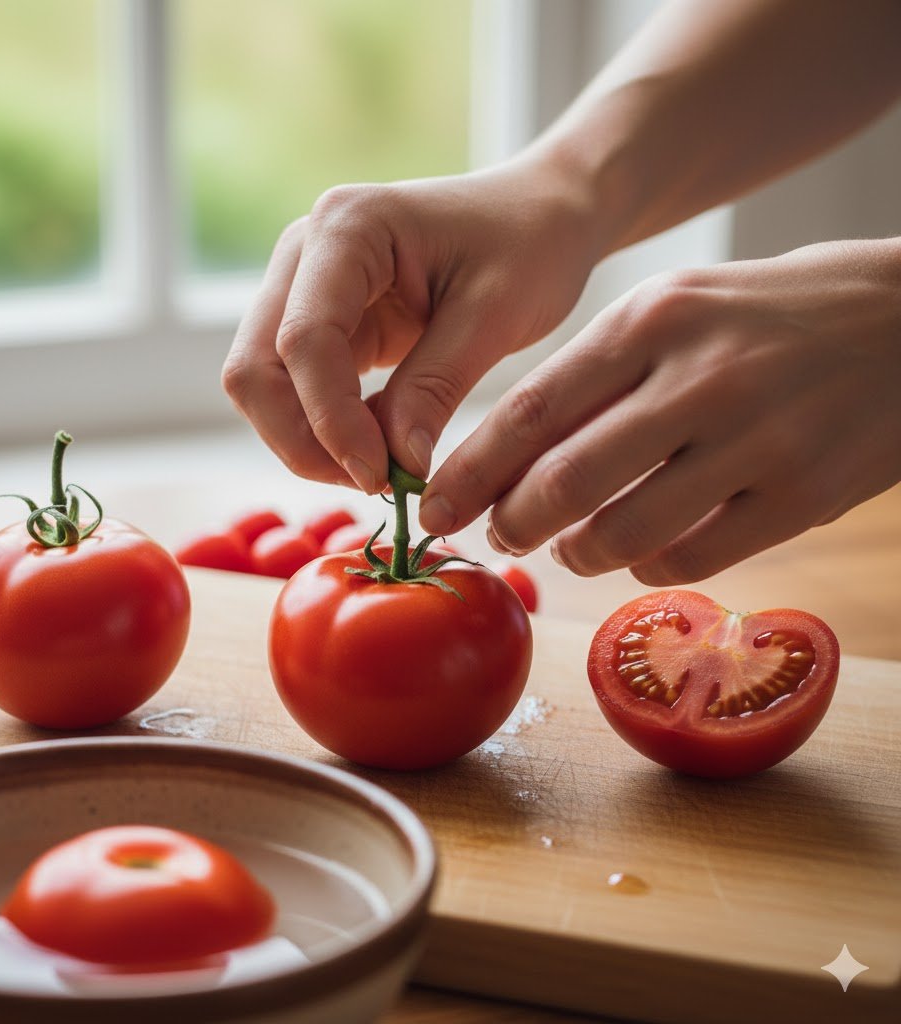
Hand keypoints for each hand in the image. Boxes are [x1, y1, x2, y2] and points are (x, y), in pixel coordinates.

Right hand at [222, 157, 599, 492]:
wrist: (537, 217)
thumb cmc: (529, 246)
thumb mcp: (496, 315)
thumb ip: (436, 387)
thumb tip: (396, 465)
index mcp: (347, 228)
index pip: (304, 339)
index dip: (332, 420)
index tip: (381, 477)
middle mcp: (306, 252)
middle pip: (256, 368)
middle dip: (303, 440)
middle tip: (374, 483)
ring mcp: (304, 286)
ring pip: (262, 386)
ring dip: (307, 442)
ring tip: (380, 471)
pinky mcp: (320, 320)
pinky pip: (293, 389)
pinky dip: (323, 430)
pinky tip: (377, 449)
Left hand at [420, 239, 900, 582]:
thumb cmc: (765, 316)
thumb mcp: (674, 312)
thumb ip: (595, 379)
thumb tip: (510, 461)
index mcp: (653, 319)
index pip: (532, 409)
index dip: (470, 471)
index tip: (433, 506)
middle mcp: (701, 378)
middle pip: (566, 481)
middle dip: (510, 522)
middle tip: (496, 535)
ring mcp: (758, 440)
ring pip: (625, 532)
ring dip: (576, 552)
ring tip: (568, 546)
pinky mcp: (803, 497)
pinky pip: (691, 558)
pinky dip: (644, 567)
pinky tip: (636, 553)